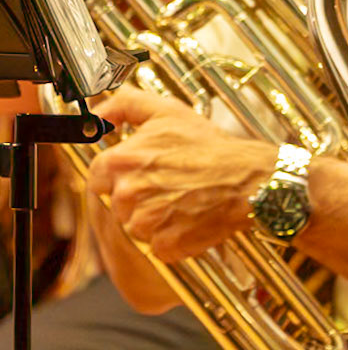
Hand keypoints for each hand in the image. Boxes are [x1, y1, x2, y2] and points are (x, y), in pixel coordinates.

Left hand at [85, 89, 272, 259]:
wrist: (247, 178)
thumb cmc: (209, 146)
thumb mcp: (168, 112)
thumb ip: (125, 104)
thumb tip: (98, 114)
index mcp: (120, 162)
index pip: (98, 177)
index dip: (121, 173)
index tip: (145, 170)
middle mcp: (126, 194)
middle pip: (118, 203)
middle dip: (139, 195)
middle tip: (171, 182)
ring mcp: (144, 223)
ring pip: (135, 226)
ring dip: (155, 217)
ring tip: (183, 198)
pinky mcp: (163, 245)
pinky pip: (156, 245)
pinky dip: (171, 236)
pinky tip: (190, 217)